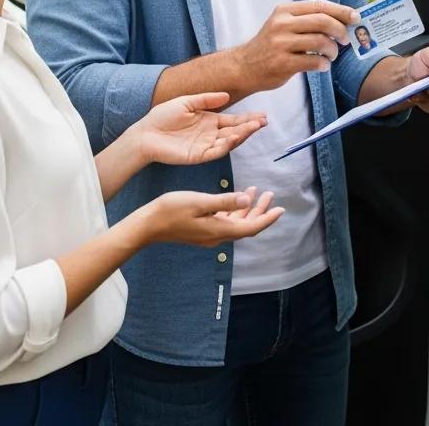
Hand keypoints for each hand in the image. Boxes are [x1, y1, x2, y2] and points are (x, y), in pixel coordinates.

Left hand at [134, 92, 266, 165]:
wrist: (146, 133)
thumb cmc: (162, 116)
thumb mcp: (186, 102)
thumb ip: (206, 99)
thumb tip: (226, 96)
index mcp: (209, 120)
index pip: (233, 120)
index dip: (247, 118)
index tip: (262, 115)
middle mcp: (211, 134)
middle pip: (235, 131)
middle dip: (250, 127)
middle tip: (263, 122)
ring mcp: (206, 146)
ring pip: (229, 142)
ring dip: (242, 135)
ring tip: (255, 127)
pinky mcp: (199, 156)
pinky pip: (217, 151)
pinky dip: (228, 145)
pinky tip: (236, 137)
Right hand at [139, 190, 283, 247]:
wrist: (147, 226)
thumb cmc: (171, 210)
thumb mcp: (200, 202)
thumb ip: (225, 202)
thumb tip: (248, 201)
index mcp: (219, 230)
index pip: (251, 227)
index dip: (267, 218)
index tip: (281, 209)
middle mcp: (217, 236)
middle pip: (246, 226)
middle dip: (261, 211)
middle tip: (271, 195)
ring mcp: (209, 235)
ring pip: (236, 224)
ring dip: (248, 209)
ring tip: (258, 191)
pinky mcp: (202, 230)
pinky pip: (225, 222)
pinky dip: (234, 210)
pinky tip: (235, 198)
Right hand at [230, 0, 357, 92]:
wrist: (244, 67)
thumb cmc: (270, 45)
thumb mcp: (283, 25)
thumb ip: (306, 21)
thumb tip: (341, 21)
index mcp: (284, 11)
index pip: (319, 5)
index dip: (341, 11)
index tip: (356, 17)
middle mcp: (281, 24)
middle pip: (322, 21)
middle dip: (340, 30)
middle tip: (346, 40)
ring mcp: (281, 44)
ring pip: (320, 41)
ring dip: (333, 50)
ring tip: (332, 55)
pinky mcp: (282, 63)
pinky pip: (313, 61)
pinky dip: (324, 64)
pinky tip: (322, 65)